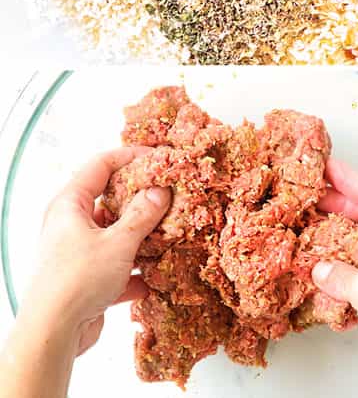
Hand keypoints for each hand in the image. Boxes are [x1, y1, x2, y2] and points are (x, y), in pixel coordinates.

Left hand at [23, 147, 171, 354]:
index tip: (160, 159)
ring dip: (143, 234)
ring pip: (116, 232)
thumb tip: (159, 191)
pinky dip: (136, 267)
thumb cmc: (77, 281)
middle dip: (142, 198)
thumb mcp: (118, 242)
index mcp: (70, 205)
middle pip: (111, 198)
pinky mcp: (87, 277)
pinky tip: (155, 273)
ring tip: (171, 232)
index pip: (101, 165)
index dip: (131, 157)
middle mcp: (71, 224)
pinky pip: (118, 263)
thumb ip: (143, 214)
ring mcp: (79, 251)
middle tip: (171, 194)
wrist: (54, 332)